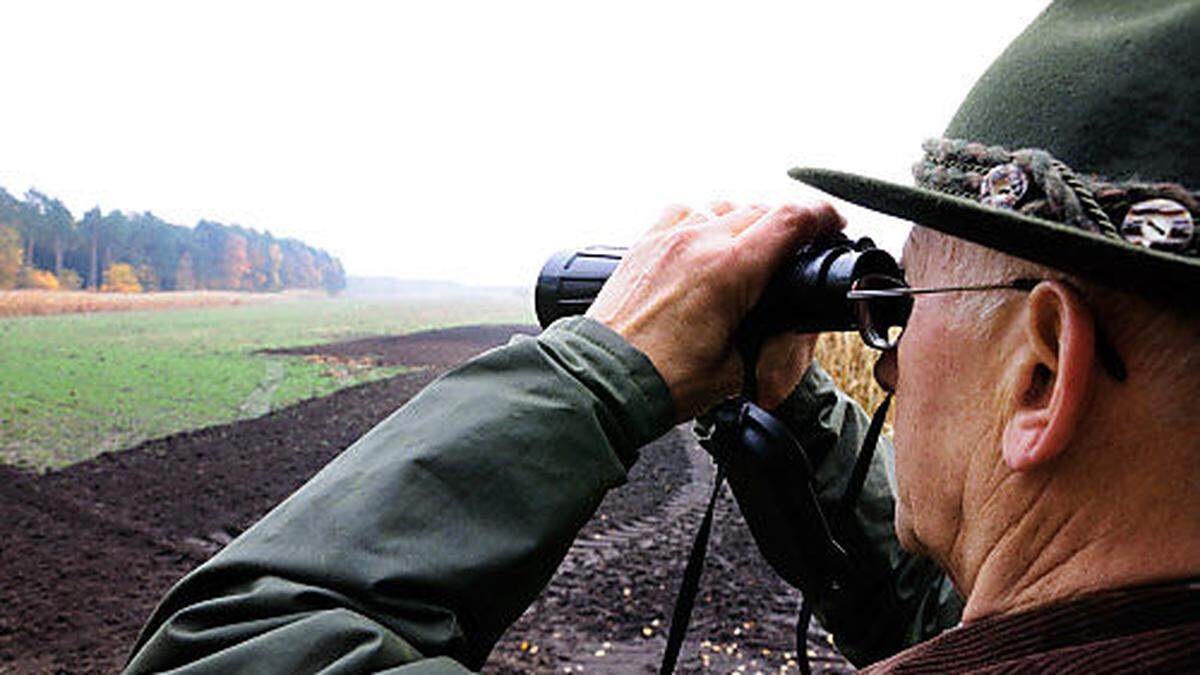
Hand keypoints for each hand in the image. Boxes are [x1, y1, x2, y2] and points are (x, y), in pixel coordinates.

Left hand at [586, 201, 843, 419]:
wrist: (603, 380)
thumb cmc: (664, 380)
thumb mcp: (737, 366)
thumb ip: (771, 338)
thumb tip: (793, 326)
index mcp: (732, 269)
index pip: (791, 220)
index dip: (821, 217)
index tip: (832, 224)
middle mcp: (700, 242)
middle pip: (761, 211)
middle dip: (786, 226)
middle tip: (796, 249)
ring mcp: (668, 238)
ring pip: (723, 209)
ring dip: (744, 224)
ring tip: (751, 251)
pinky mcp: (644, 244)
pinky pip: (684, 214)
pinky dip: (703, 223)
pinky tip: (705, 245)